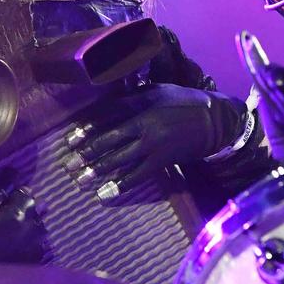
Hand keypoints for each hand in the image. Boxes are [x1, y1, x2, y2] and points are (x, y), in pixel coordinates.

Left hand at [64, 83, 246, 194]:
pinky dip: (120, 185)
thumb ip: (134, 96)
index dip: (87, 128)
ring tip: (79, 180)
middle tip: (68, 164)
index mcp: (141, 104)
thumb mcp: (159, 90)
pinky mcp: (162, 161)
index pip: (107, 116)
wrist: (216, 122)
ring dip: (97, 171)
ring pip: (120, 160)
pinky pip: (137, 175)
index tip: (70, 139)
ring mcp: (153, 145)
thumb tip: (110, 98)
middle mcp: (144, 125)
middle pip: (109, 140)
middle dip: (87, 154)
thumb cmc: (184, 102)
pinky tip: (105, 193)